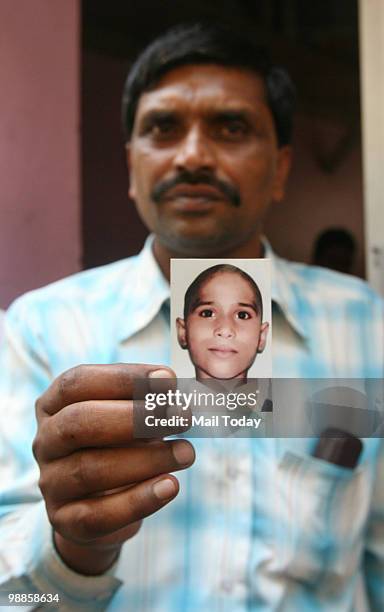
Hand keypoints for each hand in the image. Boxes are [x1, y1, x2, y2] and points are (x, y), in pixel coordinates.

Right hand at [32, 364, 194, 574]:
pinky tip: (170, 486)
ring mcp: (51, 482)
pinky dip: (139, 500)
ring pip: (90, 469)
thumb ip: (147, 404)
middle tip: (182, 417)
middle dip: (136, 417)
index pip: (78, 382)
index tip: (168, 380)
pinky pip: (98, 514)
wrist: (100, 504)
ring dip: (147, 459)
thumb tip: (178, 397)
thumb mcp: (130, 418)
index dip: (124, 378)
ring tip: (186, 453)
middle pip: (79, 422)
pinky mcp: (64, 520)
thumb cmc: (119, 445)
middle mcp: (45, 441)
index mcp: (54, 405)